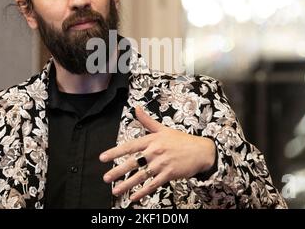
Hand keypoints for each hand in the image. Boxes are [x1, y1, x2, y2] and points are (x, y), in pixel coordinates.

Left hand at [99, 106, 215, 201]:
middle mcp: (155, 152)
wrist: (202, 151)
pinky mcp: (169, 174)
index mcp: (152, 140)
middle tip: (106, 177)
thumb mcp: (163, 129)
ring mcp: (162, 164)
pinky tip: (134, 197)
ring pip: (141, 176)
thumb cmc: (182, 140)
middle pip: (132, 162)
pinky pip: (153, 184)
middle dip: (118, 171)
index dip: (115, 152)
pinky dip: (143, 191)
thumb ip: (147, 121)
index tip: (103, 157)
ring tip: (116, 190)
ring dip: (127, 184)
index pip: (130, 146)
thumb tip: (136, 108)